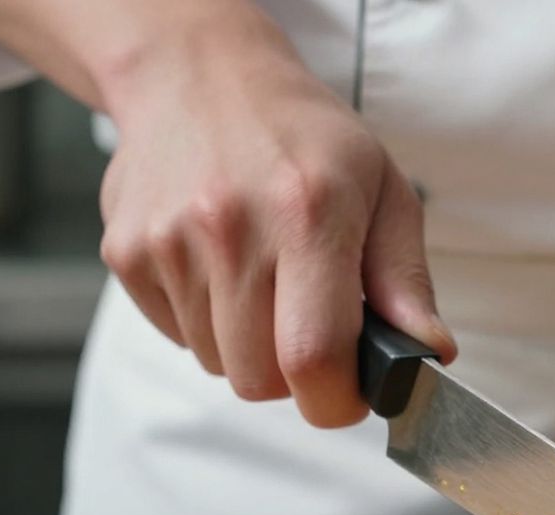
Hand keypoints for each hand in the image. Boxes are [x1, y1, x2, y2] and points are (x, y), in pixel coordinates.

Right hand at [97, 16, 453, 426]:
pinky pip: (177, 337)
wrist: (198, 75)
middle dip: (293, 374)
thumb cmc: (302, 136)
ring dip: (247, 345)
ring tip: (262, 279)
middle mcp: (230, 227)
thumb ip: (406, 280)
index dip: (336, 400)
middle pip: (259, 380)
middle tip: (309, 323)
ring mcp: (168, 241)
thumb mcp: (382, 188)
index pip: (313, 358)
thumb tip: (429, 353)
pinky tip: (220, 266)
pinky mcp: (126, 253)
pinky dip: (205, 322)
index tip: (349, 392)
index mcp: (307, 211)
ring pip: (217, 364)